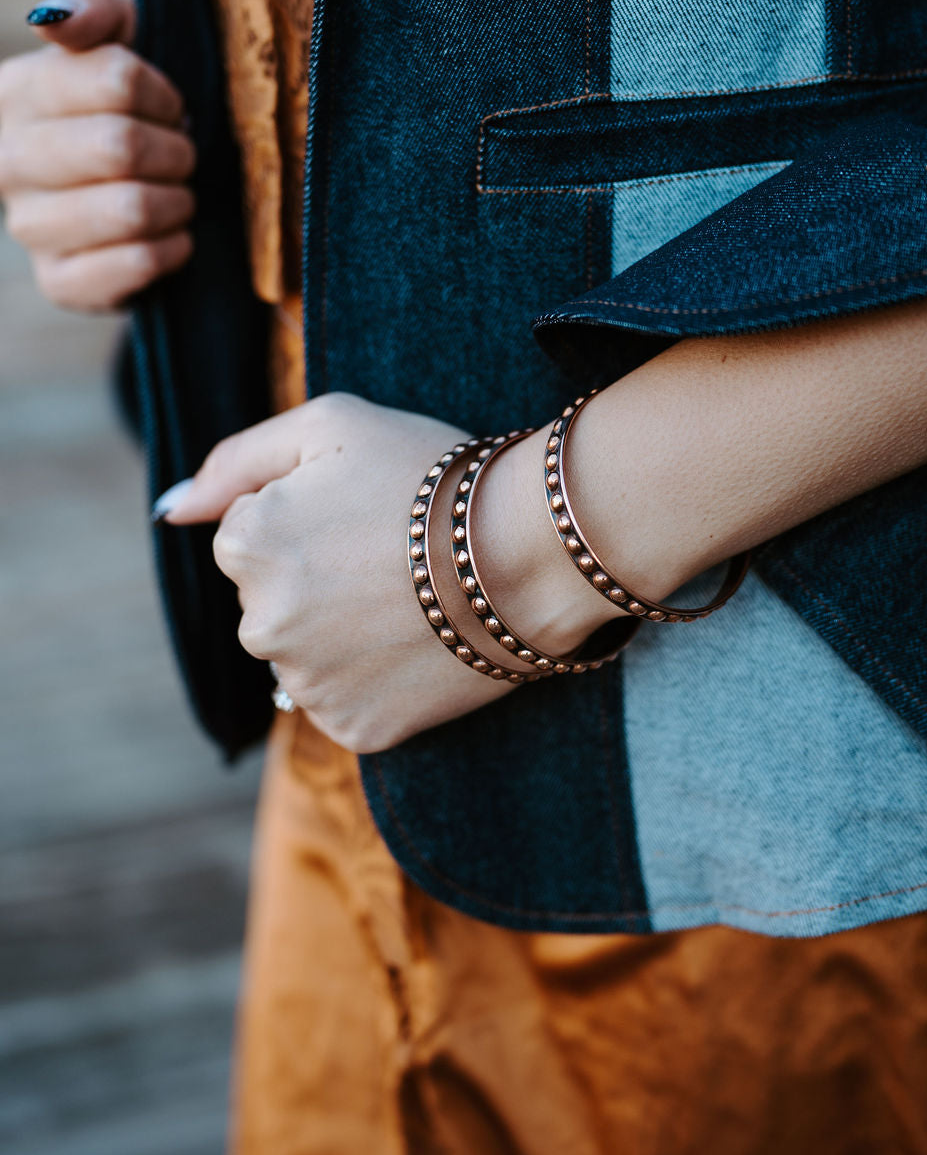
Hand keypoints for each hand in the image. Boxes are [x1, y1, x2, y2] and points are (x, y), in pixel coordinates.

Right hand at [0, 0, 194, 311]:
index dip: (163, 94)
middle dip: (174, 151)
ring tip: (174, 195)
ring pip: (131, 209)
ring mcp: (29, 227)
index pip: (116, 80)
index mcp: (13, 93)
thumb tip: (53, 21)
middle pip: (122, 147)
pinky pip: (134, 264)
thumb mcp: (121, 37)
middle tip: (179, 156)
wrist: (138, 190)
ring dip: (176, 201)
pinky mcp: (60, 283)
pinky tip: (170, 237)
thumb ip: (91, 9)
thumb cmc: (132, 105)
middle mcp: (5, 161)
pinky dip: (172, 249)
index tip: (167, 106)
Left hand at [158, 394, 607, 751]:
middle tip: (393, 555)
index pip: (250, 538)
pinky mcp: (355, 728)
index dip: (312, 518)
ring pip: (306, 654)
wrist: (527, 552)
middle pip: (271, 601)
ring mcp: (308, 684)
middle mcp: (260, 624)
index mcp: (245, 546)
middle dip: (318, 579)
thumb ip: (235, 461)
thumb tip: (170, 511)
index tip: (366, 513)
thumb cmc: (429, 474)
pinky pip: (345, 702)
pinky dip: (374, 679)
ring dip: (342, 632)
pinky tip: (415, 645)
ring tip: (409, 601)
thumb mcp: (330, 426)